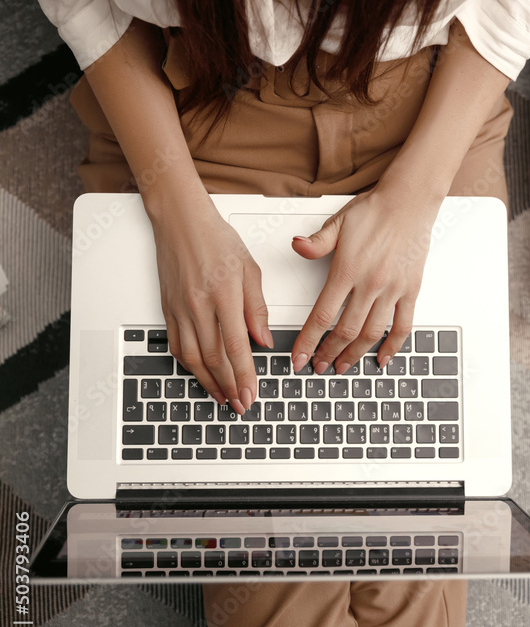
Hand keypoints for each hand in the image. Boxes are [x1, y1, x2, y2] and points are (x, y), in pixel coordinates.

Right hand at [149, 191, 270, 413]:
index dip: (244, 375)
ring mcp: (180, 310)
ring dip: (209, 382)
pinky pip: (177, 346)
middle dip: (230, 386)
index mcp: (224, 295)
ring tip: (223, 396)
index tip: (252, 394)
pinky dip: (190, 365)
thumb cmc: (216, 239)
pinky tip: (201, 374)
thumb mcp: (250, 269)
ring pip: (193, 358)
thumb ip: (257, 308)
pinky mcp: (168, 310)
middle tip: (241, 404)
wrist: (180, 222)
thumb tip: (264, 340)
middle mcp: (198, 305)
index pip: (235, 346)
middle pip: (214, 358)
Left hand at [290, 188, 440, 374]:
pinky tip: (382, 358)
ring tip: (342, 366)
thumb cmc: (375, 210)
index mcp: (347, 270)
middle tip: (318, 366)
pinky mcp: (411, 289)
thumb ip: (316, 243)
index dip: (308, 341)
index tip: (299, 358)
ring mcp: (392, 289)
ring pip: (372, 333)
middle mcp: (370, 284)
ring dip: (355, 355)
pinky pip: (403, 325)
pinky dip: (392, 346)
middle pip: (345, 331)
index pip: (322, 316)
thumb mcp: (338, 224)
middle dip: (328, 353)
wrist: (410, 201)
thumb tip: (296, 247)